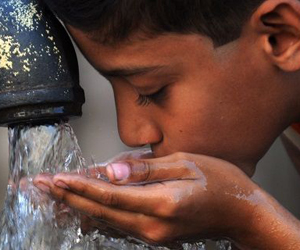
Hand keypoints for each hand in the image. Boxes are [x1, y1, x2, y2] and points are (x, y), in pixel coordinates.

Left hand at [33, 152, 299, 248]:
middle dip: (70, 198)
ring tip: (56, 196)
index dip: (81, 186)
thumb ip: (146, 169)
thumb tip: (113, 170)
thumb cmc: (220, 182)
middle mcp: (154, 224)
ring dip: (80, 207)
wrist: (241, 213)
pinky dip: (99, 215)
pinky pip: (120, 225)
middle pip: (102, 211)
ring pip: (107, 221)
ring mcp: (154, 234)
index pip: (111, 194)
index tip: (57, 180)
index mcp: (163, 202)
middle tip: (44, 188)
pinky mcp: (156, 235)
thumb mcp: (185, 163)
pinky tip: (85, 209)